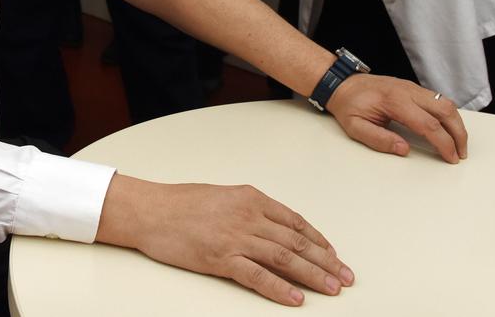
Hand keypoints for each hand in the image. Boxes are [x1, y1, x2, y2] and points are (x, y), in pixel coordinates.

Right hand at [97, 175, 353, 306]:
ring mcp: (236, 237)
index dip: (319, 240)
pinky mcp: (221, 258)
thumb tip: (274, 226)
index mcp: (251, 198)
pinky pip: (257, 276)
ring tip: (332, 289)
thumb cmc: (180, 202)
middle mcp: (248, 216)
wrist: (149, 210)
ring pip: (285, 259)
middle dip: (326, 261)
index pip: (295, 221)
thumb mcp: (222, 196)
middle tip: (345, 277)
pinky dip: (279, 289)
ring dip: (313, 275)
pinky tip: (296, 299)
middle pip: (297, 242)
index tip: (334, 255)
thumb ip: (249, 209)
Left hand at [326, 74, 468, 163]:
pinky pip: (438, 99)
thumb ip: (379, 139)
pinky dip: (449, 115)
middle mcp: (408, 91)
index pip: (428, 124)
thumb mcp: (355, 127)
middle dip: (458, 133)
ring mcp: (412, 87)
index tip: (450, 157)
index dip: (443, 143)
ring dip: (457, 123)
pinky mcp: (413, 88)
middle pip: (445, 109)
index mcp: (394, 101)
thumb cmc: (349, 104)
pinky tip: (449, 128)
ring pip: (446, 102)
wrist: (343, 84)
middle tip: (461, 153)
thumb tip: (404, 149)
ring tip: (458, 144)